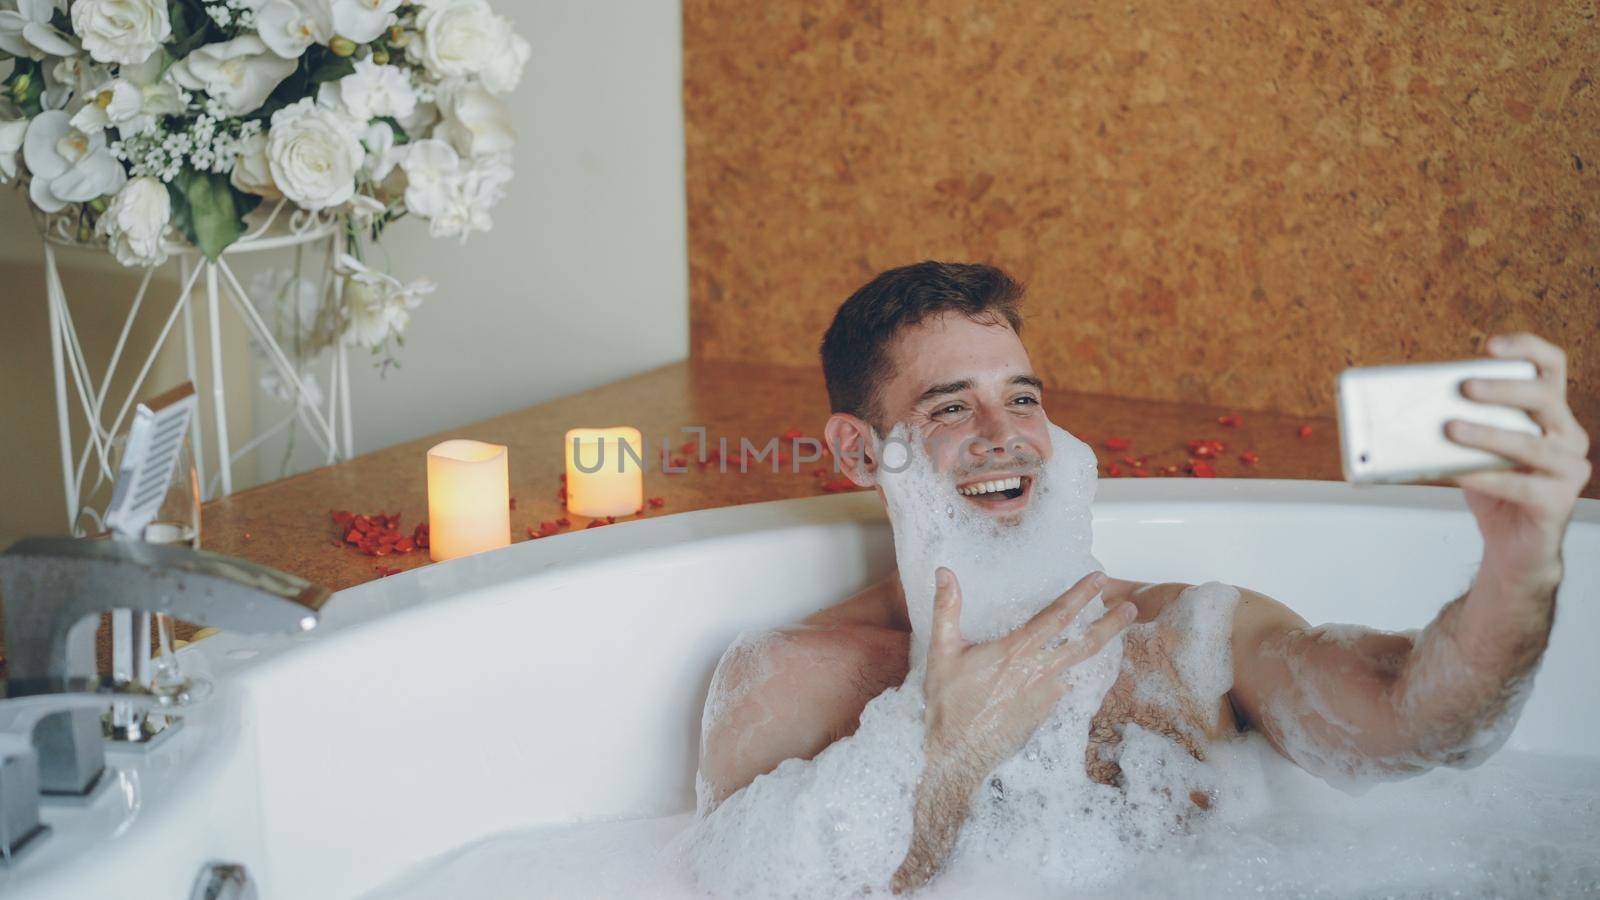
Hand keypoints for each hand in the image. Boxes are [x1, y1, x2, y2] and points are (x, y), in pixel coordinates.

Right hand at [921, 568, 1134, 774]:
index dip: (1081, 595)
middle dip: (1112, 624)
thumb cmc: (948, 702)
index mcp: (1016, 651)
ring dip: (1096, 647)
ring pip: (1078, 666)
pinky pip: (1063, 688)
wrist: (957, 753)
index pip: (1057, 616)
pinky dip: (1071, 674)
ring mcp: (1046, 696)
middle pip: (1085, 643)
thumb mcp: (941, 650)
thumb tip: (944, 572)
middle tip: (1132, 608)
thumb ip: (947, 608)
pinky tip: (1070, 670)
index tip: (1100, 579)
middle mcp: (1038, 672)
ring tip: (1111, 635)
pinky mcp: (1045, 714)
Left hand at [1447, 332, 1592, 590]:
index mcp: (1550, 412)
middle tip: (1465, 387)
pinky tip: (1457, 471)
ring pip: (1531, 443)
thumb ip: (1460, 423)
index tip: (1490, 345)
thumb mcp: (1475, 448)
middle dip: (1503, 388)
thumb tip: (1415, 406)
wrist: (1512, 544)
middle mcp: (1568, 434)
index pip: (1551, 366)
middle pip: (1544, 397)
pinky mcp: (1559, 501)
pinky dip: (1484, 476)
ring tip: (1451, 429)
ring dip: (1488, 434)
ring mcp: (1569, 468)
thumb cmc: (1493, 488)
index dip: (1526, 348)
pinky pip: (1521, 484)